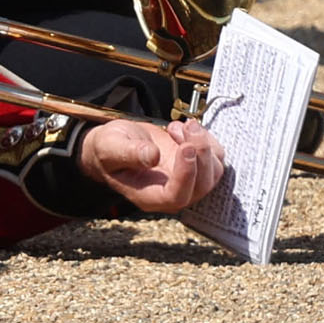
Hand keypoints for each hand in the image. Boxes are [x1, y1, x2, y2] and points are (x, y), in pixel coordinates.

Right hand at [77, 119, 225, 213]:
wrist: (116, 144)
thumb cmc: (109, 149)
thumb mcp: (111, 147)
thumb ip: (129, 153)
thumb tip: (152, 156)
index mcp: (149, 196)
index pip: (177, 196)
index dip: (186, 175)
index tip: (185, 147)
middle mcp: (171, 193)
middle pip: (202, 185)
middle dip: (201, 153)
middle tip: (188, 127)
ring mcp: (186, 180)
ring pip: (214, 171)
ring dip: (204, 143)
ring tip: (182, 126)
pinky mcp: (194, 165)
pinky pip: (215, 157)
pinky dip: (206, 138)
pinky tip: (183, 128)